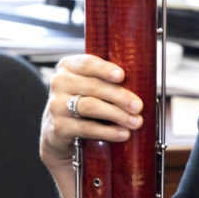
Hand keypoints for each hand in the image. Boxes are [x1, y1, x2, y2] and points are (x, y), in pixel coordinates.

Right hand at [39, 53, 143, 169]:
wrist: (60, 133)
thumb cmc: (84, 102)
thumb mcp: (92, 86)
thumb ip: (108, 80)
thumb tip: (142, 83)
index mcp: (68, 66)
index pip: (87, 63)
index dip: (104, 69)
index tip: (121, 75)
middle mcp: (59, 83)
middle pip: (93, 86)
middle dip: (119, 96)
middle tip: (138, 106)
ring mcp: (56, 105)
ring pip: (90, 107)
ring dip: (117, 114)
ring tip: (135, 121)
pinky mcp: (59, 127)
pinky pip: (87, 128)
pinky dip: (107, 132)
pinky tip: (122, 134)